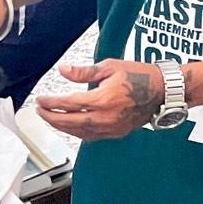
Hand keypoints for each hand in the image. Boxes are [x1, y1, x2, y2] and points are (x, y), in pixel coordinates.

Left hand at [35, 60, 163, 140]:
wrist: (163, 91)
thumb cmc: (140, 76)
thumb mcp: (109, 67)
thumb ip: (83, 72)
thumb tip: (64, 70)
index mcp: (102, 99)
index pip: (69, 104)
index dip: (51, 103)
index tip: (41, 100)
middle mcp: (106, 117)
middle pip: (70, 122)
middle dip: (51, 117)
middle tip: (40, 111)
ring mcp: (112, 128)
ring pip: (80, 132)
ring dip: (62, 126)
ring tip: (50, 118)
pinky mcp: (117, 132)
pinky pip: (91, 136)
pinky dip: (77, 132)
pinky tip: (70, 126)